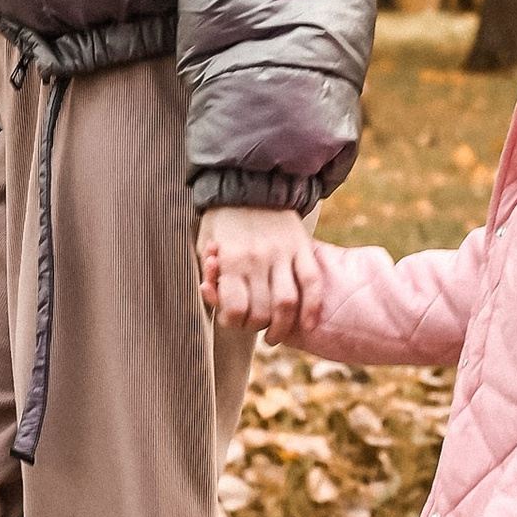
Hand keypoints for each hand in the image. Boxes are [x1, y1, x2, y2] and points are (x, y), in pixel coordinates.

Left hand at [198, 204, 320, 333]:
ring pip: (288, 303)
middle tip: (255, 328)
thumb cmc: (221, 220)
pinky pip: (312, 283)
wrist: (248, 181)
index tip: (233, 320)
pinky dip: (312, 307)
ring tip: (277, 335)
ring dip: (284, 327)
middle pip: (262, 311)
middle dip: (257, 327)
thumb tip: (214, 298)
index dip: (233, 323)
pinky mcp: (301, 246)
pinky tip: (308, 324)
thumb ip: (211, 275)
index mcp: (230, 259)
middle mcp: (257, 258)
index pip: (235, 309)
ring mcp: (282, 253)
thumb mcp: (204, 245)